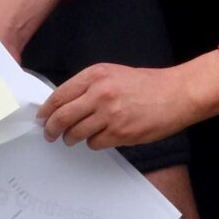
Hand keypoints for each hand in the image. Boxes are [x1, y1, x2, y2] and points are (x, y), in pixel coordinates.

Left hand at [39, 52, 218, 148]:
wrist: (176, 94)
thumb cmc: (146, 85)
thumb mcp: (113, 74)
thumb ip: (89, 86)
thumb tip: (63, 104)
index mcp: (95, 75)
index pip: (60, 95)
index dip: (47, 110)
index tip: (42, 117)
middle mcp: (99, 93)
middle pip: (62, 117)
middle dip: (51, 129)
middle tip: (49, 134)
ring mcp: (109, 114)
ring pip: (75, 133)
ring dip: (71, 138)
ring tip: (72, 138)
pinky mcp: (120, 133)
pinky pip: (94, 143)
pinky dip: (93, 143)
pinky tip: (99, 138)